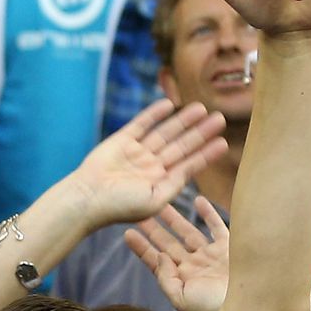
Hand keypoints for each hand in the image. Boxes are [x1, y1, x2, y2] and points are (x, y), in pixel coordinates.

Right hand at [59, 99, 225, 230]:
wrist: (87, 199)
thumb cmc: (119, 207)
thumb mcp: (155, 201)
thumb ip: (175, 184)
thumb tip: (194, 169)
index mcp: (159, 184)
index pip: (188, 165)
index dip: (206, 154)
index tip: (223, 143)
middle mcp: (150, 167)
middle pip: (181, 145)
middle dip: (200, 133)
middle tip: (221, 118)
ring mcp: (136, 153)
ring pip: (165, 132)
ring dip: (183, 120)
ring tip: (202, 108)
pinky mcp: (121, 141)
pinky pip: (141, 124)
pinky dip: (154, 114)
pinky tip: (169, 104)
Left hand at [122, 198, 229, 310]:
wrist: (251, 305)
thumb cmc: (214, 307)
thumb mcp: (182, 299)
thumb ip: (166, 278)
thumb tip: (159, 255)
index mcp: (181, 279)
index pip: (156, 261)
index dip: (142, 247)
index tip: (128, 232)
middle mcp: (195, 266)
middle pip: (169, 244)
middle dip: (153, 229)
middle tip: (139, 211)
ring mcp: (213, 257)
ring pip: (189, 232)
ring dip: (175, 218)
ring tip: (162, 203)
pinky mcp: (231, 248)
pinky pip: (218, 226)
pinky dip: (208, 213)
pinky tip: (198, 199)